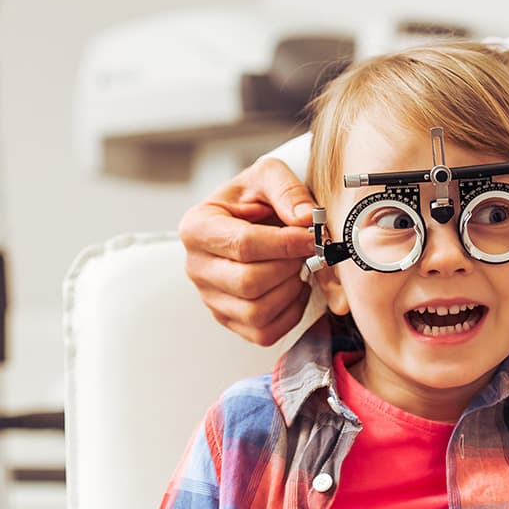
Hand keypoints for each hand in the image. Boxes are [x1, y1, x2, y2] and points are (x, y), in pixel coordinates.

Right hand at [180, 158, 316, 345]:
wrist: (248, 219)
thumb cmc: (254, 199)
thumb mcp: (268, 176)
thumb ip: (287, 190)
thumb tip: (305, 220)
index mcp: (197, 227)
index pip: (243, 245)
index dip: (285, 244)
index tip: (312, 237)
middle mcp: (196, 266)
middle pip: (249, 282)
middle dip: (288, 267)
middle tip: (306, 251)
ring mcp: (209, 297)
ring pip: (256, 312)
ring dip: (290, 290)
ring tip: (297, 267)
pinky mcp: (227, 319)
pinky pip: (263, 332)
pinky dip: (289, 313)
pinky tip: (292, 287)